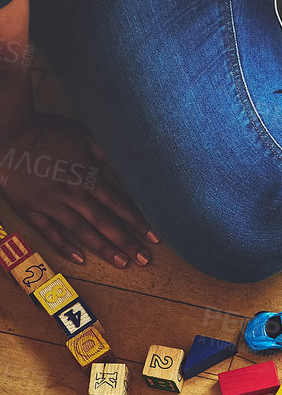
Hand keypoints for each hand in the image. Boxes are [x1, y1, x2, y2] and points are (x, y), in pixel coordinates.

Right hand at [0, 116, 155, 267]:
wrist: (8, 133)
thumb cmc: (46, 131)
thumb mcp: (81, 134)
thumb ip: (105, 154)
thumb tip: (129, 168)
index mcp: (85, 175)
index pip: (118, 203)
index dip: (138, 221)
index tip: (154, 236)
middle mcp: (71, 193)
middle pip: (104, 221)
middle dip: (126, 241)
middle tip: (145, 259)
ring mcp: (50, 203)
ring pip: (81, 231)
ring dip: (103, 248)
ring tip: (122, 263)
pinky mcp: (31, 209)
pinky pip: (50, 232)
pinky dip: (64, 246)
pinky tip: (81, 259)